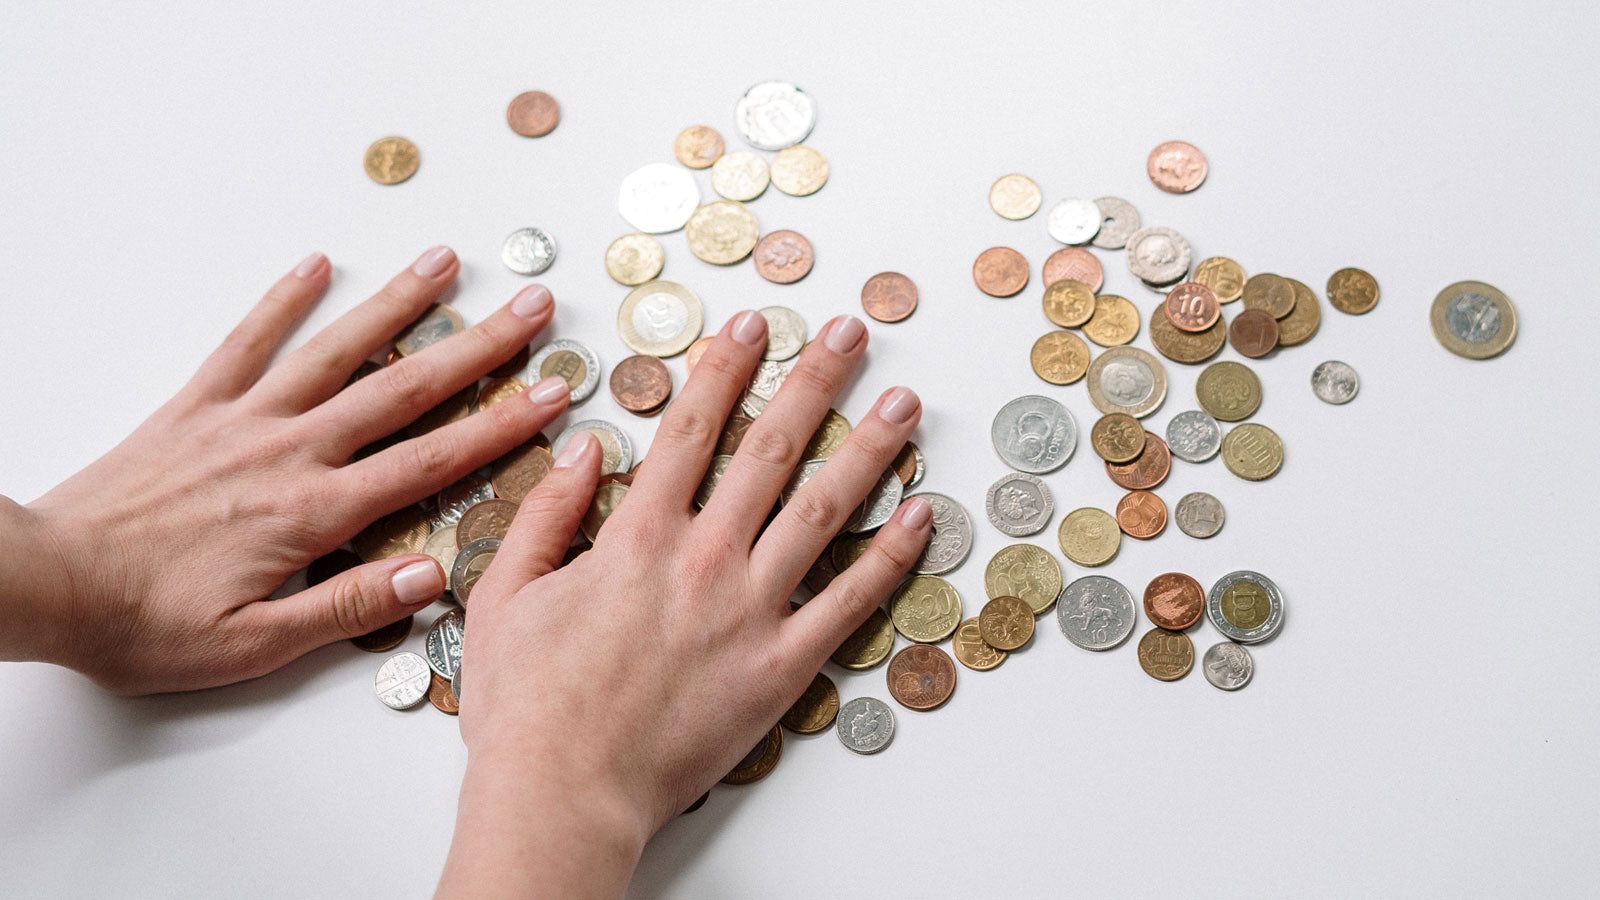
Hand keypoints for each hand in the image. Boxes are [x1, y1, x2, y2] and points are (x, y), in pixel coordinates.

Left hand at [3, 246, 572, 693]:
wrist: (44, 581)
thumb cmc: (145, 625)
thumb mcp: (253, 644)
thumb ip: (346, 609)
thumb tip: (430, 575)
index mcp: (314, 513)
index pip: (431, 462)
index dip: (501, 425)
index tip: (554, 394)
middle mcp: (290, 451)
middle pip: (404, 390)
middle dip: (478, 346)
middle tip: (532, 307)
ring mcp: (243, 420)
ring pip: (337, 350)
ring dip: (397, 304)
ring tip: (445, 263)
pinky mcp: (196, 406)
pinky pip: (247, 341)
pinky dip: (283, 300)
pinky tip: (316, 264)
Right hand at [438, 310, 928, 897]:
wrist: (563, 795)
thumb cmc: (528, 706)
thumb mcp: (504, 595)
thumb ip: (545, 514)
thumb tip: (583, 449)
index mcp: (638, 536)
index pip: (694, 426)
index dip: (726, 366)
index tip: (753, 325)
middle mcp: (705, 559)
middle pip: (774, 447)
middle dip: (816, 379)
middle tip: (850, 333)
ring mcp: (752, 611)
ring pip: (826, 510)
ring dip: (871, 450)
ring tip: (906, 405)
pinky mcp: (783, 666)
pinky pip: (852, 602)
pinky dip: (891, 557)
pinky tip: (920, 516)